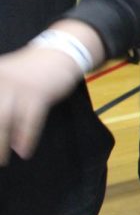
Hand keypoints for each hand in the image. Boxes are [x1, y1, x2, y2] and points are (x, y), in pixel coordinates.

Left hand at [0, 45, 84, 164]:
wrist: (59, 53)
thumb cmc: (29, 70)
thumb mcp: (5, 78)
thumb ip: (1, 101)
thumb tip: (3, 133)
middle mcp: (0, 80)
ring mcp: (19, 86)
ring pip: (4, 120)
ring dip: (1, 143)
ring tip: (1, 161)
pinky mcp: (38, 93)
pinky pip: (30, 120)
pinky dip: (27, 137)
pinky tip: (24, 150)